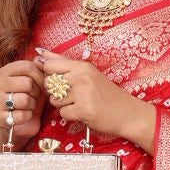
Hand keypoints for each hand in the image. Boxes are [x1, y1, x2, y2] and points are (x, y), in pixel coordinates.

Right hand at [0, 59, 46, 148]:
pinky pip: (21, 115)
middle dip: (36, 93)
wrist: (20, 125)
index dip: (40, 77)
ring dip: (32, 106)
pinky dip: (27, 117)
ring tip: (28, 107)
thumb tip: (42, 57)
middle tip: (34, 98)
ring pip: (25, 99)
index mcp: (5, 71)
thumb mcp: (36, 83)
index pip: (27, 66)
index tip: (42, 85)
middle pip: (27, 83)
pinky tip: (23, 117)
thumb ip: (40, 68)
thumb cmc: (29, 100)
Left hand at [34, 47, 153, 147]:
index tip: (62, 82)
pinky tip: (83, 113)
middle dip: (55, 93)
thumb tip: (40, 52)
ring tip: (79, 105)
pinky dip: (71, 117)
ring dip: (64, 106)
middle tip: (72, 96)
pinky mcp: (84, 110)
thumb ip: (63, 62)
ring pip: (54, 100)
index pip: (49, 65)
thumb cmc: (107, 95)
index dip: (50, 76)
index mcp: (82, 66)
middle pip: (49, 83)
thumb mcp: (88, 73)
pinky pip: (63, 114)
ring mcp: (83, 93)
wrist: (129, 113)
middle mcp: (81, 77)